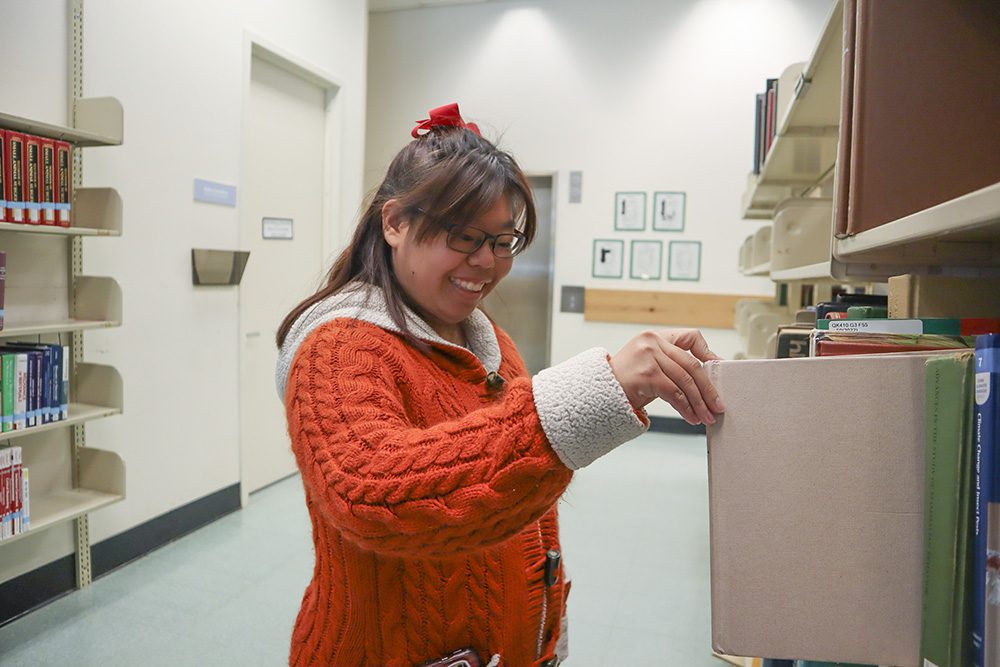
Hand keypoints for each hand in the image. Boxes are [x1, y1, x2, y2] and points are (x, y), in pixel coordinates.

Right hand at [609, 329, 724, 424]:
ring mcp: (649, 357)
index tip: (718, 369)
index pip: (690, 336)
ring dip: (699, 403)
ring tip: (706, 417)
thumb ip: (671, 365)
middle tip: (718, 406)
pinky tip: (691, 417)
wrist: (596, 394)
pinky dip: (686, 408)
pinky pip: (674, 393)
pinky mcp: (647, 374)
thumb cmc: (625, 383)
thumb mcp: (648, 365)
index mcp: (655, 337)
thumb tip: (704, 383)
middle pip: (692, 365)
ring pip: (685, 381)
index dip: (708, 352)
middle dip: (708, 389)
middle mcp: (652, 342)